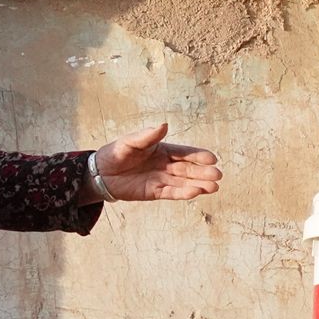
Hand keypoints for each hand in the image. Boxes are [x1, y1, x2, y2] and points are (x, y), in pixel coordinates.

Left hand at [91, 122, 221, 200]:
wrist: (100, 173)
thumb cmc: (116, 153)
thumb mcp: (130, 141)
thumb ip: (147, 135)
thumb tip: (164, 125)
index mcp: (163, 149)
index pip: (185, 153)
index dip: (198, 156)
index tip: (212, 158)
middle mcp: (165, 165)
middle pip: (188, 169)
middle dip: (203, 172)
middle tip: (218, 175)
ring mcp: (161, 179)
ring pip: (183, 182)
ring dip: (198, 185)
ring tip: (214, 188)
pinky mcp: (154, 192)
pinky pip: (171, 192)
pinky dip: (182, 193)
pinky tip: (195, 193)